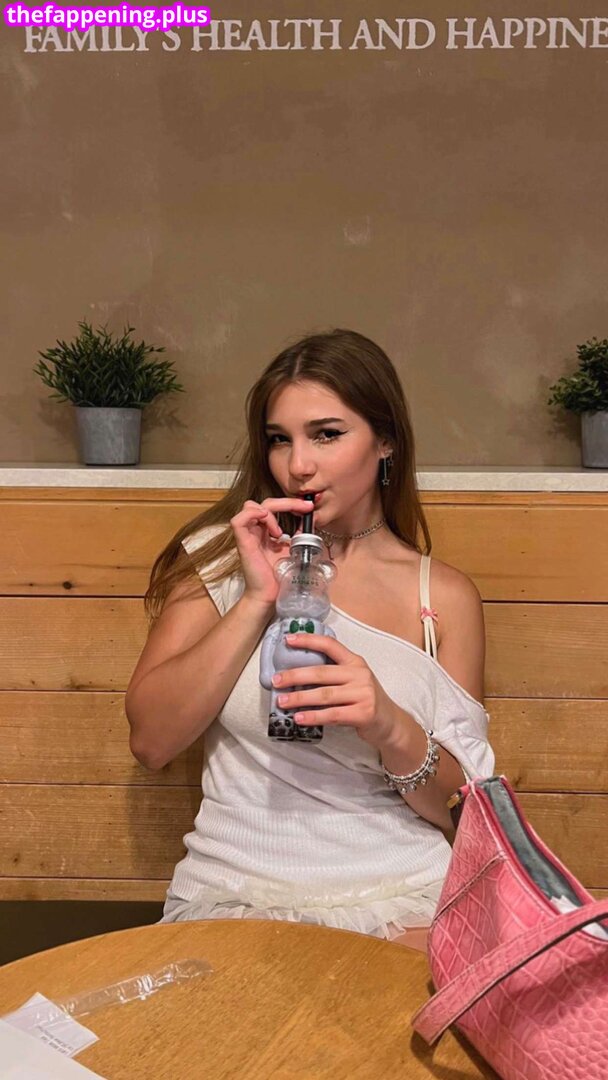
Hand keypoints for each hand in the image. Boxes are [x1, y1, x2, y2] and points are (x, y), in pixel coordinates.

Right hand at [230, 497, 316, 606]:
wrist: (270, 595)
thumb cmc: (279, 576)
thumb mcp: (294, 550)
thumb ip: (300, 535)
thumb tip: (312, 520)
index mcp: (266, 531)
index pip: (275, 507)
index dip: (291, 503)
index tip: (309, 507)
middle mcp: (256, 530)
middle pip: (266, 503)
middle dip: (288, 502)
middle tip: (305, 507)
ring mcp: (248, 535)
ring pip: (251, 506)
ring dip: (270, 511)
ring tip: (279, 531)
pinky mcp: (243, 543)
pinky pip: (238, 520)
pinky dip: (253, 514)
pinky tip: (269, 527)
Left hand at [272, 631, 401, 749]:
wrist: (390, 723)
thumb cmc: (365, 699)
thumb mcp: (353, 680)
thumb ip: (333, 674)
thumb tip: (297, 674)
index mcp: (355, 662)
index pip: (330, 645)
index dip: (309, 640)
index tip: (288, 640)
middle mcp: (360, 674)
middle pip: (321, 672)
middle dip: (295, 676)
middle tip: (276, 680)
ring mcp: (363, 694)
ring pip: (324, 695)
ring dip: (300, 698)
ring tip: (282, 702)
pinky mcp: (363, 714)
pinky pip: (332, 714)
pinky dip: (313, 716)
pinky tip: (299, 718)